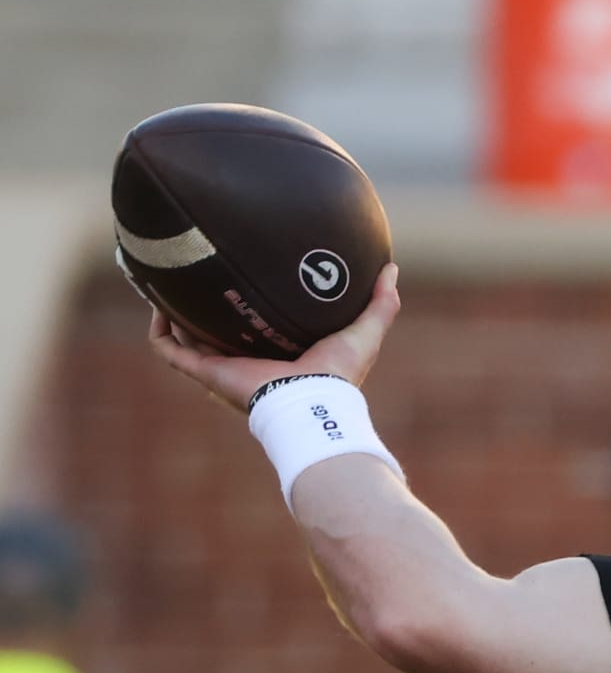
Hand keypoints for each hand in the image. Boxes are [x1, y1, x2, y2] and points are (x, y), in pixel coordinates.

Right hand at [148, 263, 401, 412]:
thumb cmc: (339, 375)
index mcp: (278, 352)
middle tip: (193, 271)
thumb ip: (381, 304)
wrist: (311, 403)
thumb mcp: (365, 332)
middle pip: (215, 331)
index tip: (242, 273)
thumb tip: (391, 269)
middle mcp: (247, 360)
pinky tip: (158, 304)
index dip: (248, 302)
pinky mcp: (206, 372)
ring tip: (164, 281)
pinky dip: (160, 329)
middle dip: (201, 306)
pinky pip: (170, 350)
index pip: (257, 325)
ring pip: (186, 337)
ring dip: (173, 312)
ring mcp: (223, 367)